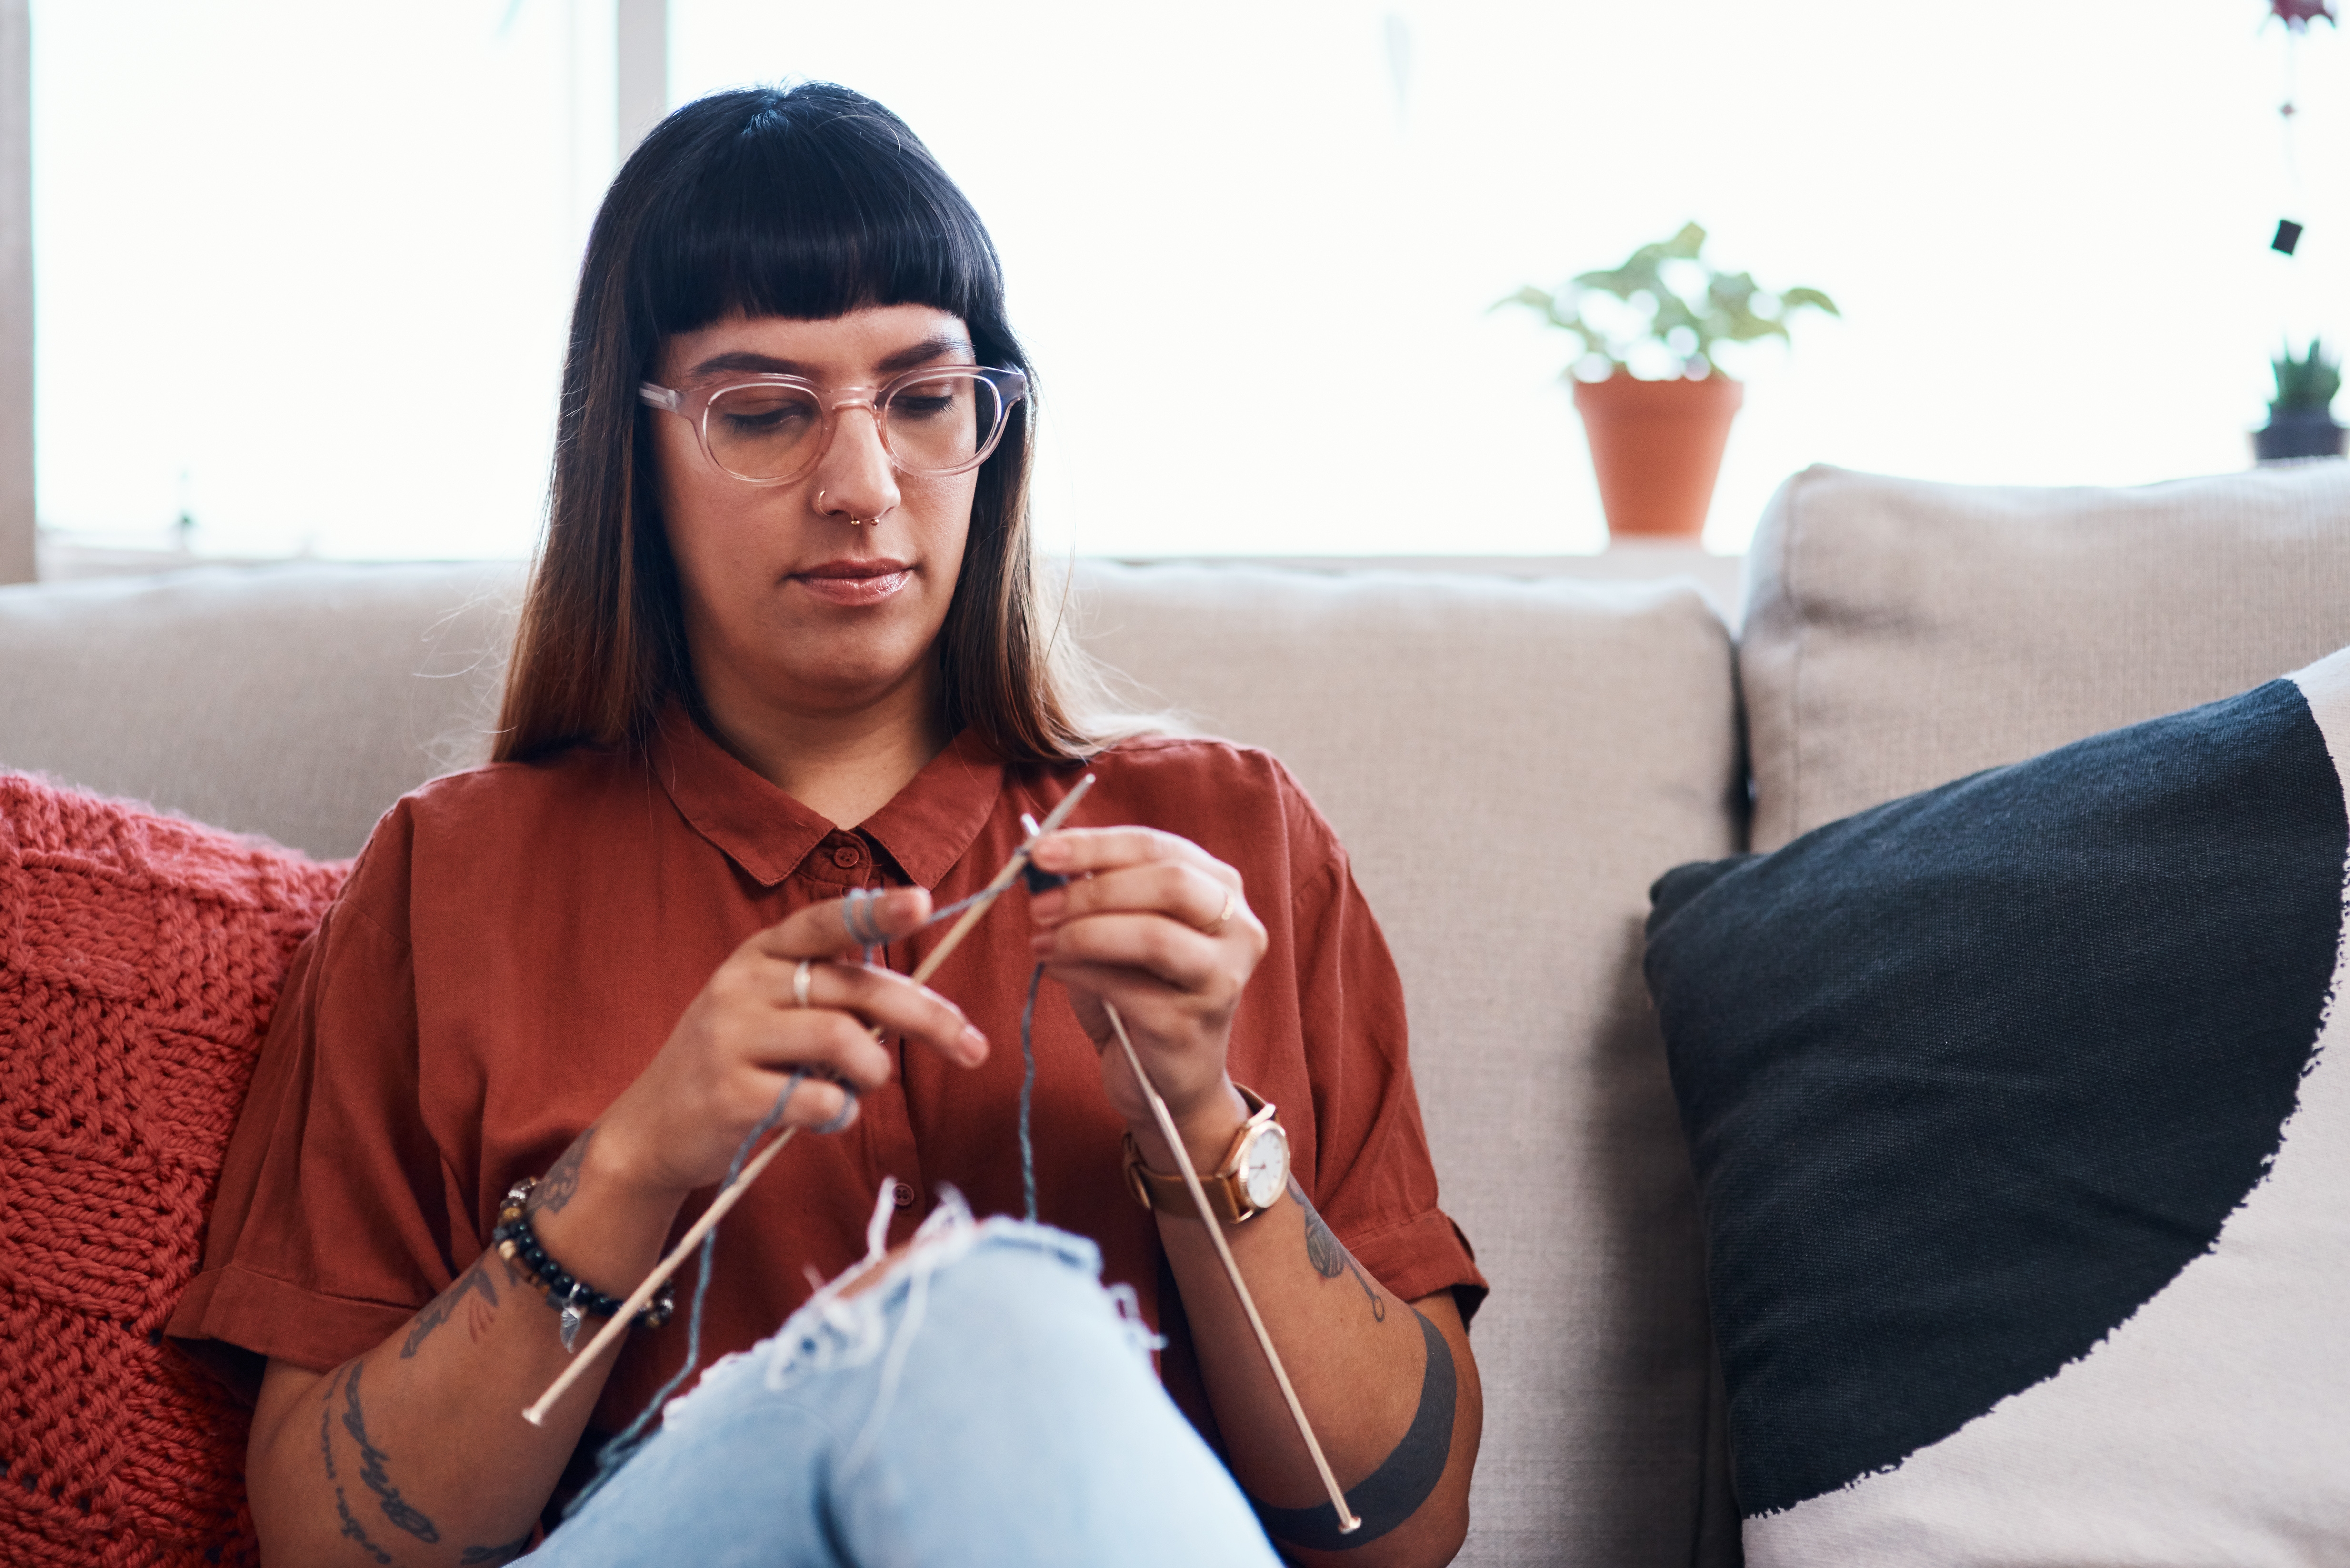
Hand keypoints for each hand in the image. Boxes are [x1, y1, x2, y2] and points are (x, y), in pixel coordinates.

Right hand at [597, 888, 987, 1201]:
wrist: (652, 1128)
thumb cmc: (737, 1064)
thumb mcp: (772, 1011)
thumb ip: (834, 1000)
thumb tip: (924, 1010)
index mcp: (760, 955)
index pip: (825, 922)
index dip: (875, 912)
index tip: (922, 901)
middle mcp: (742, 985)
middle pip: (856, 989)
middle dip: (927, 1018)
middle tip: (973, 1047)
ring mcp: (731, 1038)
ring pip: (842, 1041)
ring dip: (874, 1071)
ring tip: (861, 1087)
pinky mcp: (729, 1094)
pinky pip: (816, 1099)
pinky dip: (840, 1112)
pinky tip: (827, 1115)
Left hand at [1026, 827, 1266, 1165]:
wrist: (1166, 1082)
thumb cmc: (1142, 994)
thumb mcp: (1123, 931)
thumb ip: (1097, 894)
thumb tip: (1041, 860)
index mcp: (1221, 890)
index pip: (1158, 847)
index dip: (1095, 845)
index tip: (1040, 850)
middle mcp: (1238, 929)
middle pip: (1170, 882)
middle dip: (1093, 888)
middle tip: (1039, 904)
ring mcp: (1221, 979)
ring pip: (1153, 935)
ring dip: (1083, 932)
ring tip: (1041, 942)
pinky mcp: (1192, 1024)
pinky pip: (1126, 987)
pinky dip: (1079, 972)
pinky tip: (1053, 970)